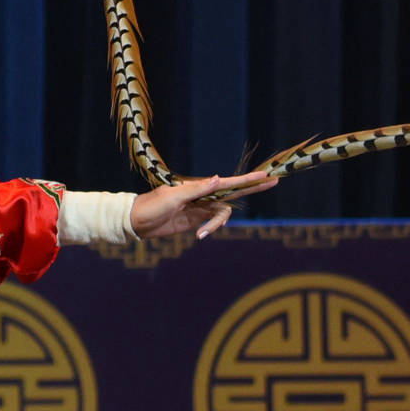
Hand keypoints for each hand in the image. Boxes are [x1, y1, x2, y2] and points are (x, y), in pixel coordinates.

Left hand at [129, 167, 278, 241]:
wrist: (137, 221)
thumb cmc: (152, 205)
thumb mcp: (172, 197)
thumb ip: (196, 190)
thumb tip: (217, 178)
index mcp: (198, 186)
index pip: (228, 182)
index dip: (247, 179)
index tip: (265, 174)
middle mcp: (203, 195)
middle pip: (234, 192)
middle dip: (252, 188)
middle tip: (272, 182)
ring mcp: (200, 208)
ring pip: (223, 214)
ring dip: (216, 225)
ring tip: (201, 234)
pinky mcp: (195, 221)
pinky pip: (213, 223)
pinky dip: (210, 230)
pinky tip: (199, 236)